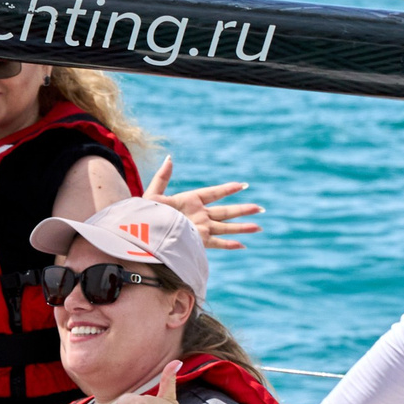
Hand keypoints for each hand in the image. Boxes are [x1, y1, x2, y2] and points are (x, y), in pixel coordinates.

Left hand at [144, 155, 262, 249]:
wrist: (143, 234)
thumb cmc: (146, 214)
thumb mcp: (153, 193)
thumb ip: (162, 176)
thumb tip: (170, 158)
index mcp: (189, 201)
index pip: (213, 193)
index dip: (227, 189)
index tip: (243, 185)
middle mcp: (198, 215)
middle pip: (225, 211)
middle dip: (243, 210)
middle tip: (260, 208)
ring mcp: (200, 228)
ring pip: (226, 227)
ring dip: (242, 227)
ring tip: (258, 227)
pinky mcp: (197, 240)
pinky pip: (217, 243)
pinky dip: (229, 245)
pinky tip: (243, 246)